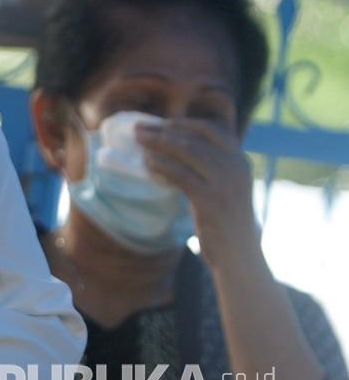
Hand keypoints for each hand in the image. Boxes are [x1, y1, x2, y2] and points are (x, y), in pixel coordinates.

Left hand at [137, 119, 258, 265]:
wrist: (240, 255)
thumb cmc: (225, 222)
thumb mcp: (224, 188)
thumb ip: (208, 168)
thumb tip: (173, 150)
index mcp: (240, 160)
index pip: (213, 129)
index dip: (185, 124)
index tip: (162, 123)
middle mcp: (236, 166)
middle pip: (195, 138)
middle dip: (163, 131)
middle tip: (138, 128)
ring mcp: (225, 182)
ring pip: (187, 152)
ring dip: (158, 144)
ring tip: (138, 141)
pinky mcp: (211, 200)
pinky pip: (181, 175)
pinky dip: (161, 166)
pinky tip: (147, 164)